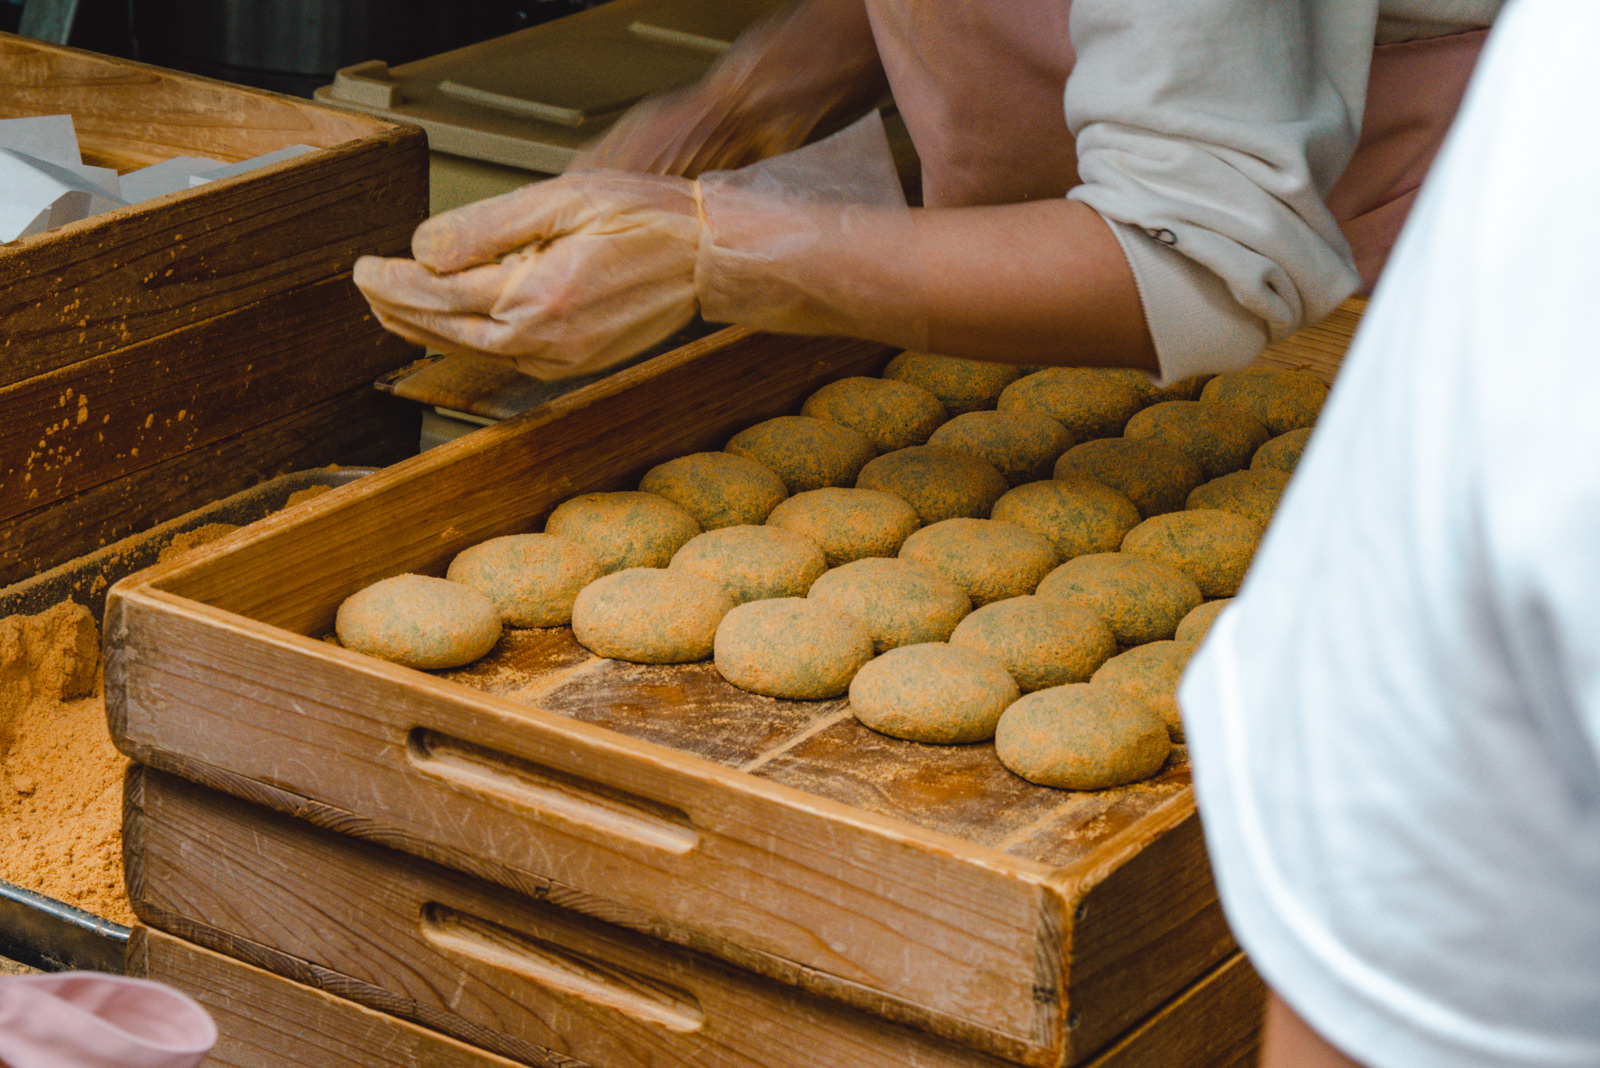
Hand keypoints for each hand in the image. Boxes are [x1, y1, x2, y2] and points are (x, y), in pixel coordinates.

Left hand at [353, 172, 702, 379]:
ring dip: (425, 330)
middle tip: (366, 285)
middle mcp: (547, 340)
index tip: (363, 267)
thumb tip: (423, 249)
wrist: (708, 256)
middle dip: (397, 308)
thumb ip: (486, 228)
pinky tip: (452, 327)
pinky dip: (465, 342)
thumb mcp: (560, 199)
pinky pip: (502, 358)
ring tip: (393, 308)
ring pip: (469, 352)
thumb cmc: (650, 220)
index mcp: (538, 297)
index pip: (438, 294)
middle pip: (445, 331)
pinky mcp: (574, 362)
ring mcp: (561, 359)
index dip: (391, 281)